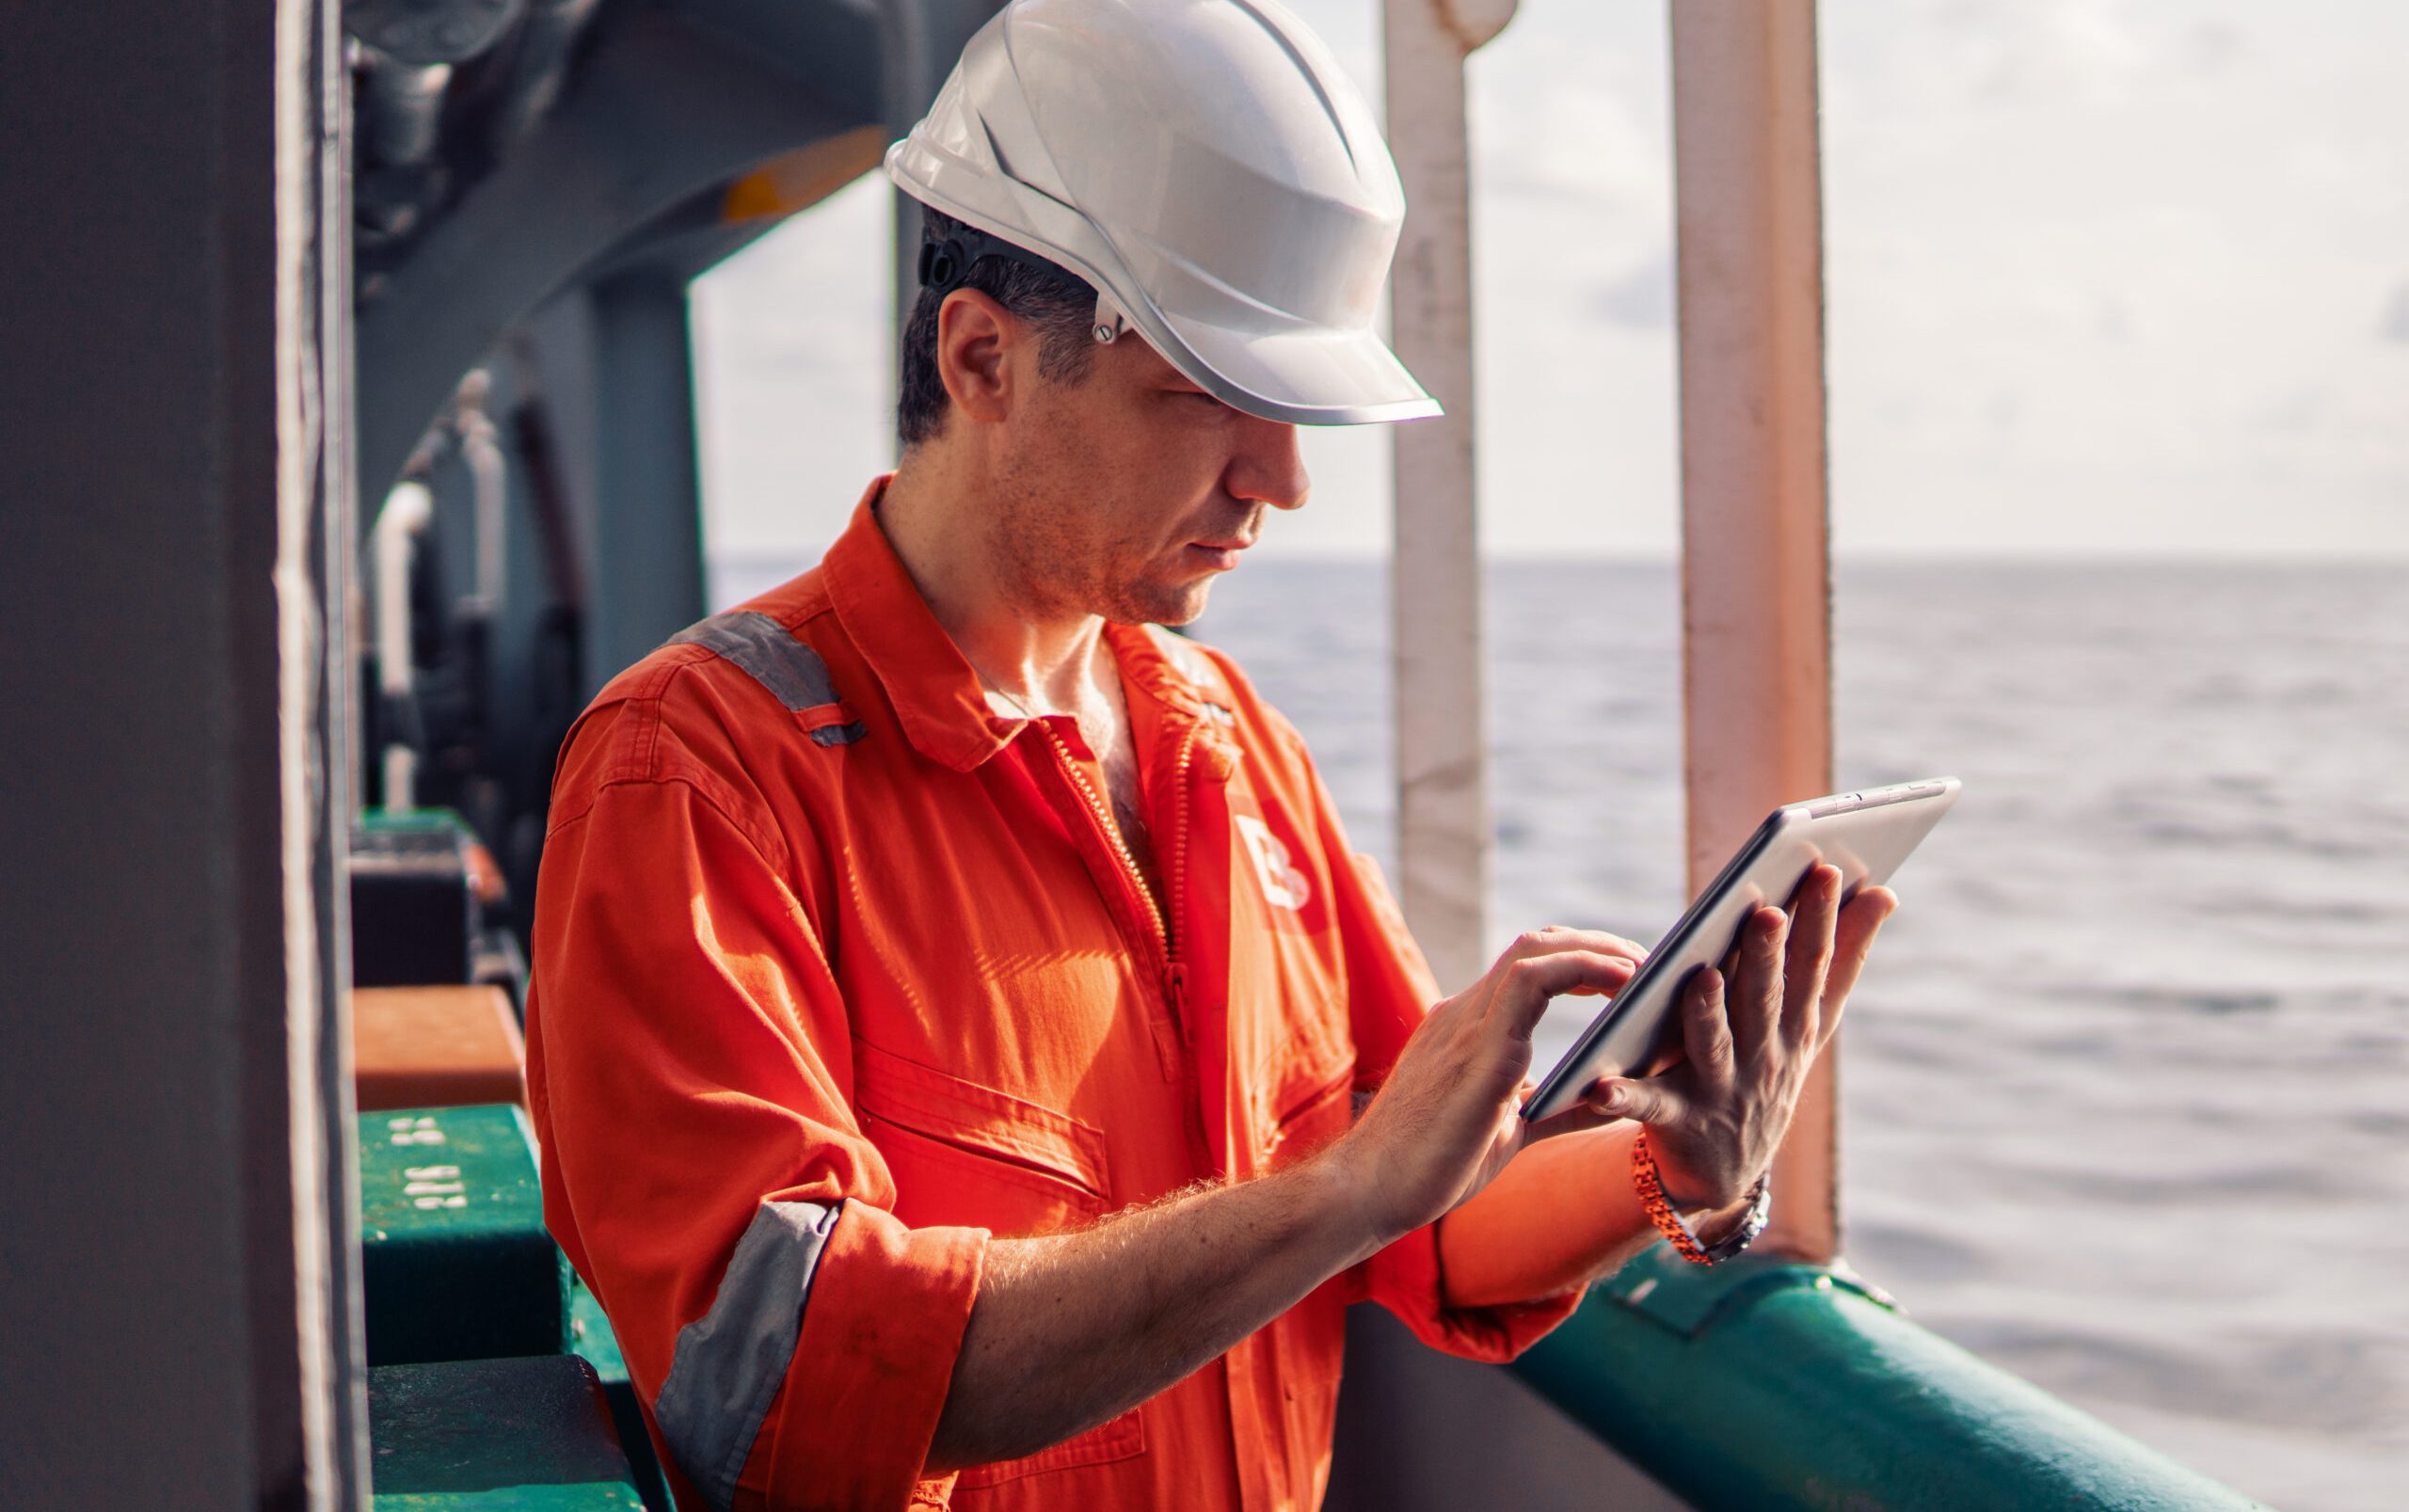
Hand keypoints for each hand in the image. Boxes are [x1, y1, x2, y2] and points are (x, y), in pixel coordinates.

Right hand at [1327, 928, 1646, 1245]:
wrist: (1368, 1191)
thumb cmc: (1427, 1167)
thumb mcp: (1506, 1131)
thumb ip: (1555, 1109)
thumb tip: (1609, 1101)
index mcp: (1466, 1030)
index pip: (1526, 968)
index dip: (1579, 960)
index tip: (1626, 975)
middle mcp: (1463, 1014)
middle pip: (1536, 946)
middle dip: (1597, 945)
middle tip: (1649, 965)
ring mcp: (1466, 1026)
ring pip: (1535, 952)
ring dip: (1596, 950)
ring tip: (1643, 969)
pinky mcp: (1478, 1051)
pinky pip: (1531, 984)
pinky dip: (1581, 971)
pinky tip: (1623, 985)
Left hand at [1582, 866, 1896, 1210]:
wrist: (1725, 1173)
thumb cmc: (1767, 1071)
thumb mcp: (1811, 1023)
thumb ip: (1843, 957)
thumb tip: (1885, 892)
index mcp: (1793, 1025)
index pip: (1810, 966)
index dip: (1819, 920)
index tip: (1828, 871)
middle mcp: (1762, 1055)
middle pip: (1763, 999)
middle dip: (1765, 956)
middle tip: (1766, 912)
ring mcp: (1720, 1090)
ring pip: (1712, 1044)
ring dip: (1707, 1013)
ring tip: (1701, 979)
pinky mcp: (1674, 1121)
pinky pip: (1647, 1105)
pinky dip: (1624, 1098)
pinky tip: (1601, 1088)